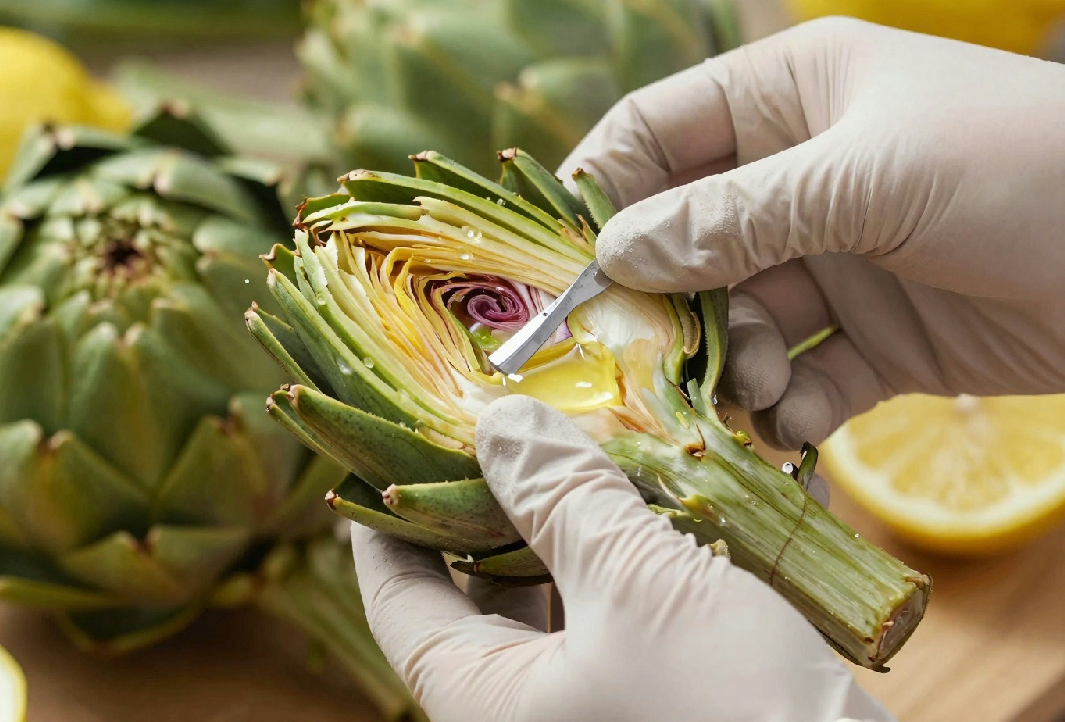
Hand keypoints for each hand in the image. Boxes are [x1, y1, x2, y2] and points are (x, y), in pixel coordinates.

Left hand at [353, 395, 890, 721]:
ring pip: (549, 596)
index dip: (383, 522)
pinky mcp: (650, 692)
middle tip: (499, 427)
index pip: (397, 602)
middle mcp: (527, 709)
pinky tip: (646, 495)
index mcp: (486, 701)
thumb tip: (498, 424)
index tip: (385, 448)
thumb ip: (560, 497)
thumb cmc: (733, 708)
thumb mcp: (636, 586)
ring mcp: (591, 702)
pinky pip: (609, 612)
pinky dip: (618, 551)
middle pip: (472, 592)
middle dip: (487, 503)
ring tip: (577, 443)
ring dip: (563, 520)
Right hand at [562, 17, 1064, 448]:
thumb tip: (616, 251)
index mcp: (791, 97)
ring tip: (755, 389)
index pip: (656, 132)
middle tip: (641, 359)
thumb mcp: (868, 178)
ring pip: (737, 319)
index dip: (597, 190)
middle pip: (685, 240)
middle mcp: (801, 176)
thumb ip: (733, 216)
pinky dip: (790, 406)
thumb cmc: (1027, 169)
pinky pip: (803, 376)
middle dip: (663, 301)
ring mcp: (839, 260)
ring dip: (731, 362)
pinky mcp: (880, 339)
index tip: (556, 264)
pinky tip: (800, 423)